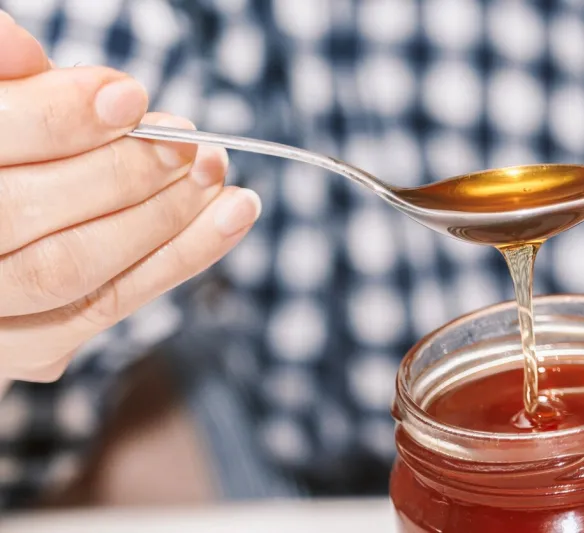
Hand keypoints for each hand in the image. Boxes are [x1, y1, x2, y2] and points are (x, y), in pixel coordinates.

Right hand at [0, 12, 260, 381]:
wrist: (0, 260)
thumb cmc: (9, 168)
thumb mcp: (4, 119)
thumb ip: (10, 90)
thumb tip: (22, 47)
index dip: (58, 119)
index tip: (128, 96)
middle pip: (25, 212)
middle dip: (122, 170)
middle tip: (188, 142)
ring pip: (76, 267)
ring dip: (163, 215)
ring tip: (216, 173)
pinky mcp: (32, 347)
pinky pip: (114, 304)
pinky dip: (182, 256)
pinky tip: (229, 217)